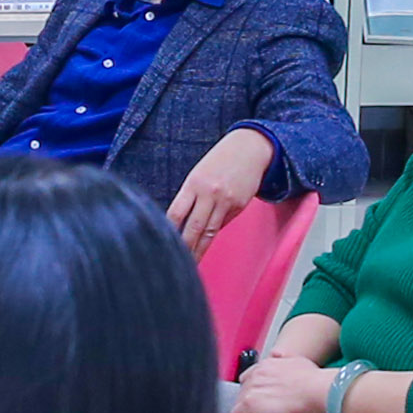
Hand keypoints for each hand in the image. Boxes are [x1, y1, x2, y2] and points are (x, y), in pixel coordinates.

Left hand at [167, 131, 268, 252]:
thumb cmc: (219, 161)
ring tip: (192, 263)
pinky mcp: (240, 206)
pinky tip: (207, 241)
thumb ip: (189, 198)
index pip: (177, 213)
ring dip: (200, 249)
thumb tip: (181, 224)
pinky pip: (223, 224)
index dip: (169, 231)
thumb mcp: (198, 174)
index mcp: (194, 183)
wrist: (250, 148)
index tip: (162, 244)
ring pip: (210, 231)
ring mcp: (227, 201)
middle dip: (185, 248)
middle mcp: (210, 193)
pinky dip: (214, 232)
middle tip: (175, 263)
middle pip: (194, 228)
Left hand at [227, 352, 326, 412]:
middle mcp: (256, 374)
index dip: (254, 387)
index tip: (260, 396)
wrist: (316, 390)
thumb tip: (279, 355)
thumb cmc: (315, 380)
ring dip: (243, 412)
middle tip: (256, 411)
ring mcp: (251, 389)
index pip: (251, 375)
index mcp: (267, 364)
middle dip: (248, 400)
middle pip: (243, 389)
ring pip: (238, 402)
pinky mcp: (249, 405)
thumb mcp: (299, 361)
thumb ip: (286, 359)